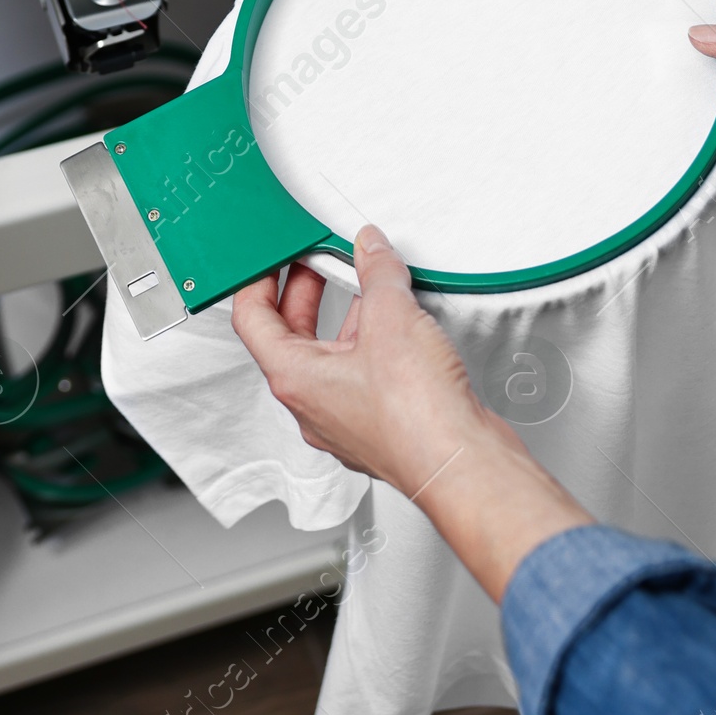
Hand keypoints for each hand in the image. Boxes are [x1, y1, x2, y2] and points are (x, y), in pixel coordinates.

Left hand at [231, 225, 589, 599]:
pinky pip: (361, 375)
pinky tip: (397, 323)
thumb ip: (376, 273)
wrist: (463, 466)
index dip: (259, 278)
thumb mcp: (392, 317)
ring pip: (330, 356)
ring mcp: (345, 420)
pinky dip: (371, 342)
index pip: (252, 319)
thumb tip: (370, 249)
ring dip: (344, 315)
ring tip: (366, 283)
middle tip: (320, 258)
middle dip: (306, 291)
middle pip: (290, 335)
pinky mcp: (379, 426)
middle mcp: (312, 405)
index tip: (275, 254)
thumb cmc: (416, 416)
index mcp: (295, 379)